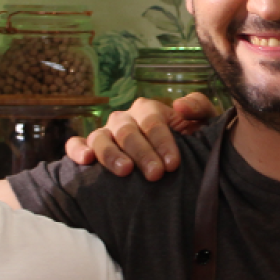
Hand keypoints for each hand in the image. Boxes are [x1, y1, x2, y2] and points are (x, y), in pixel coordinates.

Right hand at [66, 93, 219, 179]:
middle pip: (127, 131)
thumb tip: (179, 105)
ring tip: (125, 171)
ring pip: (100, 137)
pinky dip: (77, 149)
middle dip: (142, 153)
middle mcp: (125, 119)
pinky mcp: (90, 148)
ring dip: (112, 154)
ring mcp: (106, 133)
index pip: (152, 121)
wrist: (178, 166)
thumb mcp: (204, 125)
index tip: (172, 164)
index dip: (162, 141)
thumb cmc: (191, 144)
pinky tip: (85, 160)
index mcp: (149, 110)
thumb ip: (199, 108)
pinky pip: (75, 144)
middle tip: (155, 174)